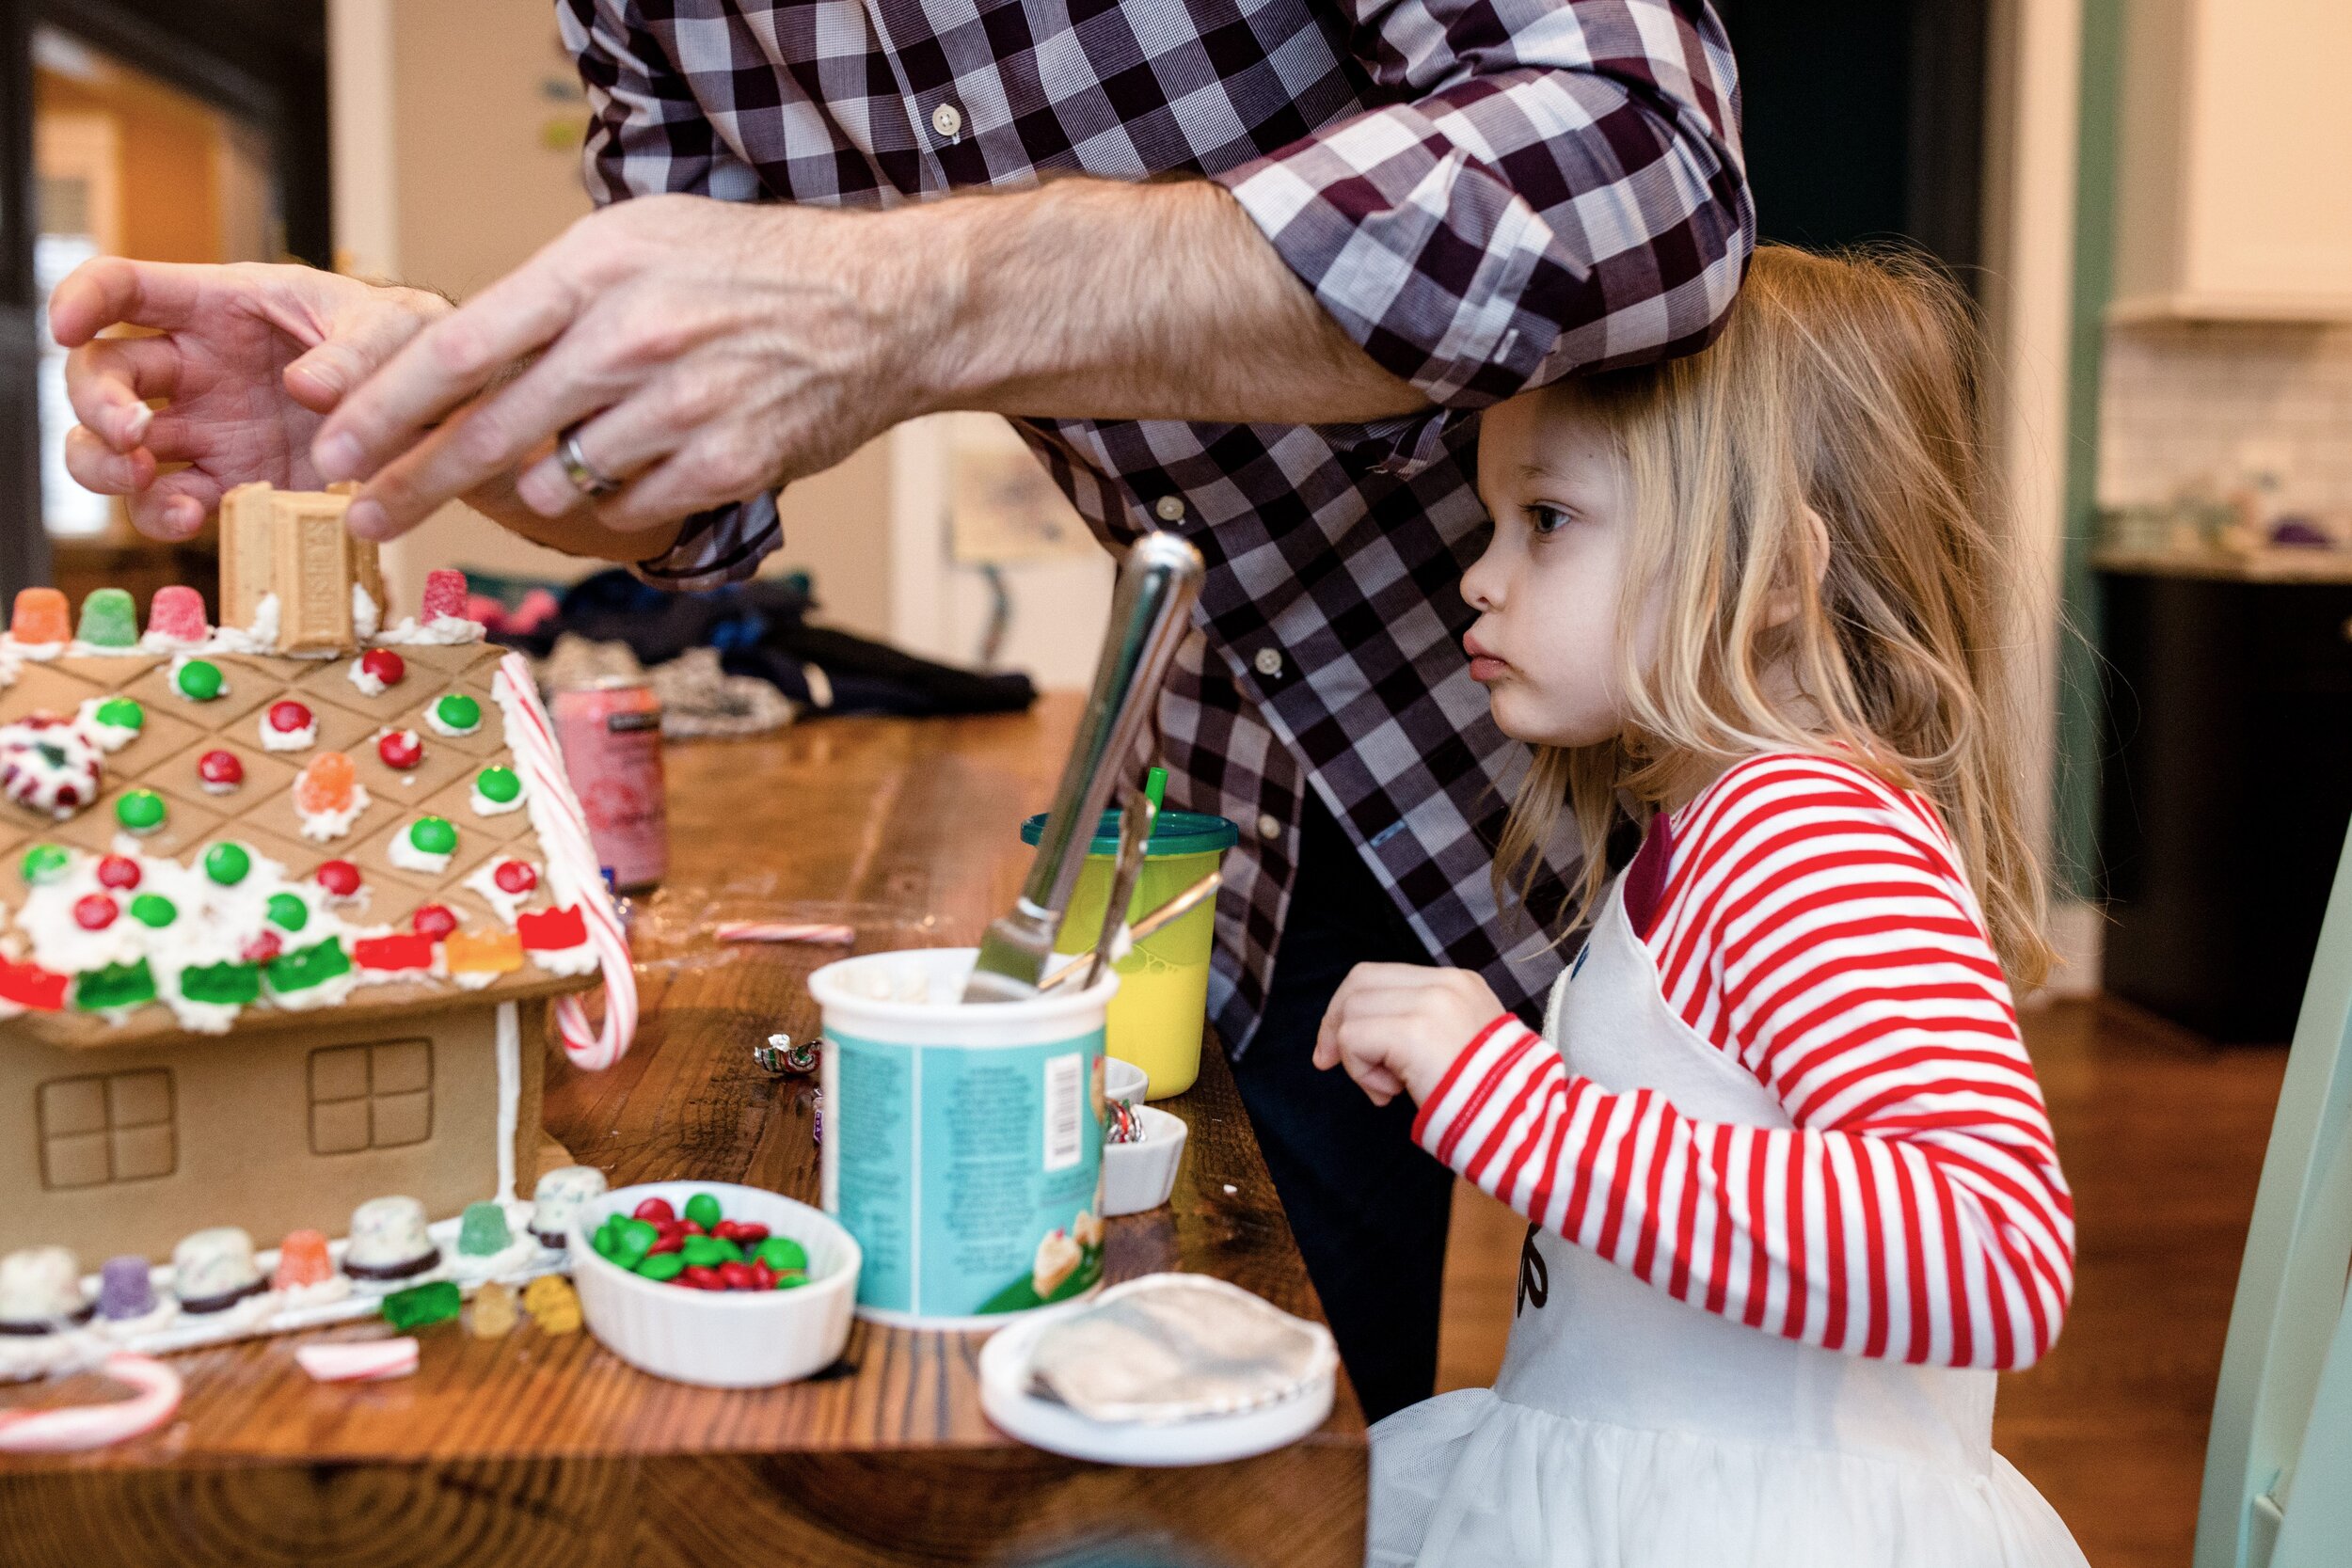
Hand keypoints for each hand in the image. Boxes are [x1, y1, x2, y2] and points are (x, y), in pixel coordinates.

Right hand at [48, 259, 449, 539]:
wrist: (447, 421)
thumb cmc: (413, 350)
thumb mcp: (399, 327)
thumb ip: (359, 349)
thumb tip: (308, 386)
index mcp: (220, 306)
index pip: (126, 287)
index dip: (82, 299)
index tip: (65, 326)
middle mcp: (198, 369)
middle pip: (101, 372)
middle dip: (93, 400)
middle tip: (131, 430)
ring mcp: (208, 431)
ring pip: (112, 445)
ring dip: (104, 464)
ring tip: (139, 477)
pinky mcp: (232, 486)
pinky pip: (171, 503)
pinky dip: (164, 514)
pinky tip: (193, 515)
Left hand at [309, 193, 948, 541]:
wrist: (885, 307)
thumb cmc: (751, 270)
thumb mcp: (642, 242)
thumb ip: (552, 300)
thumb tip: (454, 369)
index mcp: (596, 269)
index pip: (459, 348)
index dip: (383, 409)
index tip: (331, 447)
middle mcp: (632, 337)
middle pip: (488, 431)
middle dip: (412, 483)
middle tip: (361, 519)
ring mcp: (682, 406)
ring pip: (557, 481)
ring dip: (537, 487)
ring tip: (558, 467)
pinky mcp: (727, 464)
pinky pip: (628, 508)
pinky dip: (616, 500)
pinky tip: (639, 468)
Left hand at [1313, 964, 1506, 1107]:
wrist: (1523, 1125)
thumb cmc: (1486, 1098)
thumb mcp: (1457, 1047)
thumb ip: (1415, 1028)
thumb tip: (1350, 1035)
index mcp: (1458, 983)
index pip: (1382, 975)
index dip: (1349, 1007)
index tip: (1337, 1047)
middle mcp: (1446, 984)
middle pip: (1359, 981)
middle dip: (1335, 1023)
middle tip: (1330, 1063)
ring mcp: (1431, 1004)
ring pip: (1352, 1010)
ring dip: (1355, 1057)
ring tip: (1388, 1088)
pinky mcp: (1414, 1032)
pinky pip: (1353, 1039)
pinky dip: (1359, 1070)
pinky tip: (1390, 1093)